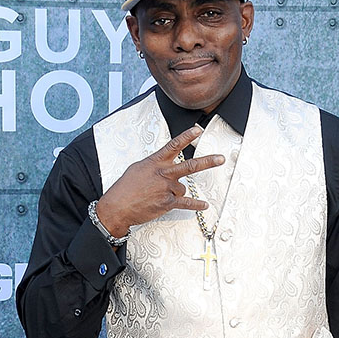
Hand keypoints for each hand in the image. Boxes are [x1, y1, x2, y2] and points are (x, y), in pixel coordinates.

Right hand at [95, 126, 223, 236]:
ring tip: (159, 196)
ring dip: (176, 192)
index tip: (198, 130)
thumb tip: (165, 163)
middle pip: (191, 165)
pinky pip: (186, 203)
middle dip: (208, 161)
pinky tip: (204, 205)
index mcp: (156, 162)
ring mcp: (167, 188)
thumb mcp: (138, 168)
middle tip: (221, 158)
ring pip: (183, 188)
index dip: (187, 137)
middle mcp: (163, 173)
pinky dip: (196, 205)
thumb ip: (155, 164)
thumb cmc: (125, 187)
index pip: (174, 145)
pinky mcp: (167, 203)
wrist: (118, 206)